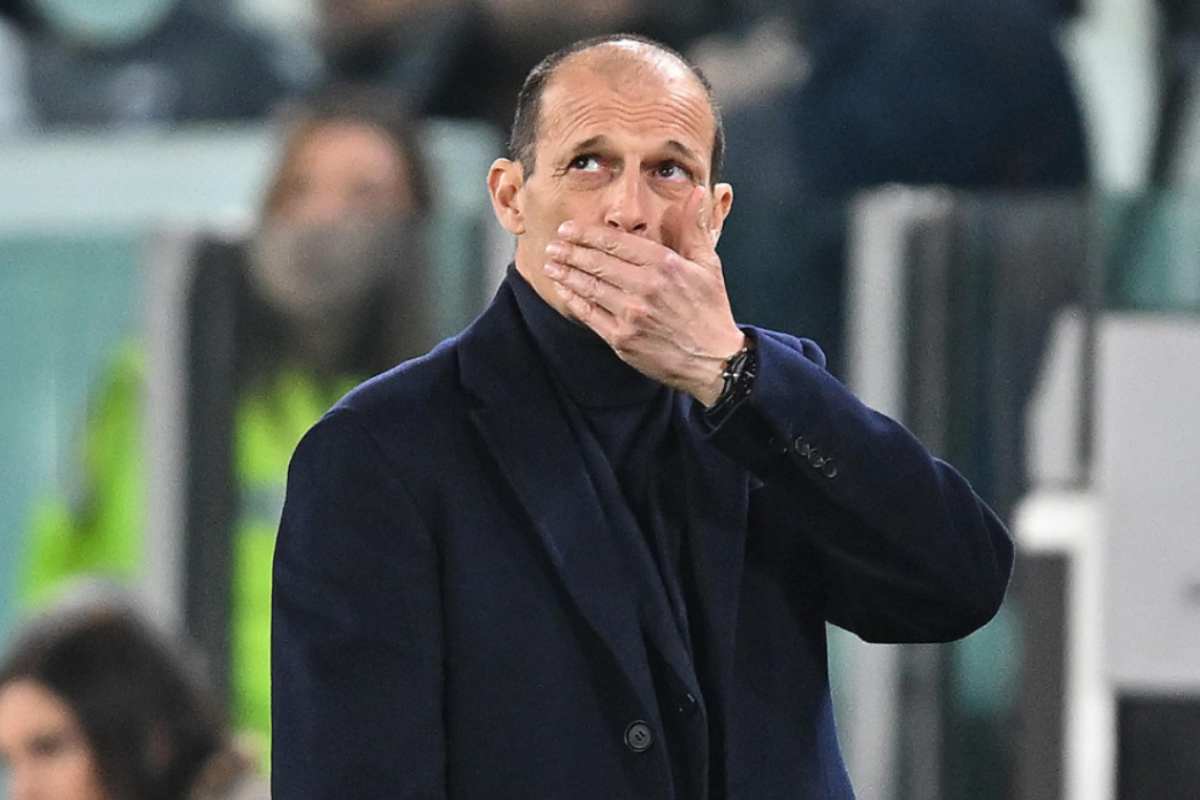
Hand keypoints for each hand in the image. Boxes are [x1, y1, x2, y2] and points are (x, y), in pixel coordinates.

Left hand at [542, 186, 744, 405]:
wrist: (714, 360)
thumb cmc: (710, 311)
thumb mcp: (708, 265)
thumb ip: (693, 228)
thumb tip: (695, 193)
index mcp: (665, 265)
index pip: (616, 242)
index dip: (587, 234)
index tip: (569, 229)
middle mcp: (645, 287)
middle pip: (597, 262)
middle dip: (570, 251)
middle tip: (553, 244)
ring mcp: (631, 315)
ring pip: (590, 287)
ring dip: (566, 273)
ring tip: (551, 264)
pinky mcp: (622, 339)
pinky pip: (590, 315)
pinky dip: (574, 300)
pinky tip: (564, 290)